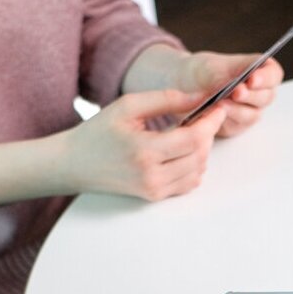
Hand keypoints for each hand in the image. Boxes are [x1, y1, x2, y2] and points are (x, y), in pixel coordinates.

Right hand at [63, 88, 225, 200]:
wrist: (74, 165)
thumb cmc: (98, 133)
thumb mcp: (127, 106)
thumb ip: (165, 98)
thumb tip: (199, 96)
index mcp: (144, 151)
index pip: (194, 138)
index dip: (211, 122)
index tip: (217, 107)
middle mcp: (151, 176)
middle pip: (200, 155)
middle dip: (208, 134)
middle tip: (204, 116)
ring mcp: (153, 190)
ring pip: (198, 171)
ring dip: (202, 150)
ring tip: (190, 132)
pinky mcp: (154, 197)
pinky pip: (188, 184)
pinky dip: (194, 167)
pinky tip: (183, 151)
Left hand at [176, 52, 283, 137]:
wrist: (187, 87)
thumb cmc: (205, 72)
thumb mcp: (214, 65)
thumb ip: (231, 71)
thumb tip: (239, 84)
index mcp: (259, 72)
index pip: (273, 75)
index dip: (266, 78)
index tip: (252, 79)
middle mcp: (258, 94)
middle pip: (266, 97)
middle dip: (251, 95)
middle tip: (236, 92)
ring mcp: (248, 112)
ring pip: (252, 115)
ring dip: (237, 109)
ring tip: (221, 102)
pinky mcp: (235, 126)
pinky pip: (236, 127)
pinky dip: (226, 120)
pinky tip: (216, 113)